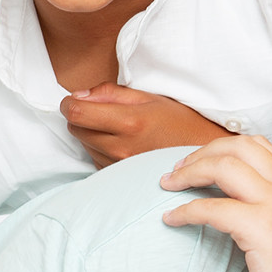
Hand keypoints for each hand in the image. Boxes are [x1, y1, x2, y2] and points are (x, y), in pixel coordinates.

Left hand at [59, 84, 227, 166]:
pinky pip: (95, 160)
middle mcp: (122, 148)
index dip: (69, 103)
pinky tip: (120, 143)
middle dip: (80, 117)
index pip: (77, 113)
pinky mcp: (121, 178)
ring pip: (84, 145)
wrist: (203, 156)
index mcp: (130, 122)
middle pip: (75, 130)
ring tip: (116, 128)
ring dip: (91, 134)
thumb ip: (110, 93)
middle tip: (99, 112)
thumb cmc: (179, 122)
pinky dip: (100, 149)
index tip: (73, 100)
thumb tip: (78, 95)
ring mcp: (121, 166)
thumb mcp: (149, 97)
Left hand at [160, 135, 271, 271]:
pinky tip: (171, 219)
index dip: (222, 147)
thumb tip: (236, 209)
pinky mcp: (260, 228)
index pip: (258, 145)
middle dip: (200, 154)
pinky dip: (185, 210)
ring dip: (187, 173)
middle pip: (236, 147)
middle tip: (176, 171)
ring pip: (222, 167)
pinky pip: (211, 207)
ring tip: (167, 185)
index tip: (200, 161)